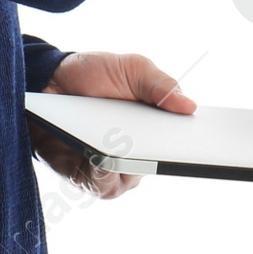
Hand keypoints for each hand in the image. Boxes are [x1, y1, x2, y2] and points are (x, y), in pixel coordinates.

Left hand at [28, 50, 195, 200]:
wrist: (49, 78)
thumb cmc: (95, 75)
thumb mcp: (132, 69)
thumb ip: (160, 84)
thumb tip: (189, 106)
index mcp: (153, 130)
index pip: (179, 146)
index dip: (192, 147)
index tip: (204, 143)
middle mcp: (134, 154)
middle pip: (157, 166)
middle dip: (164, 158)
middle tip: (169, 148)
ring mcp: (109, 168)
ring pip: (129, 179)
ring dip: (129, 165)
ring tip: (130, 149)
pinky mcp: (83, 177)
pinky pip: (100, 184)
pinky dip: (103, 172)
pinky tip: (102, 157)